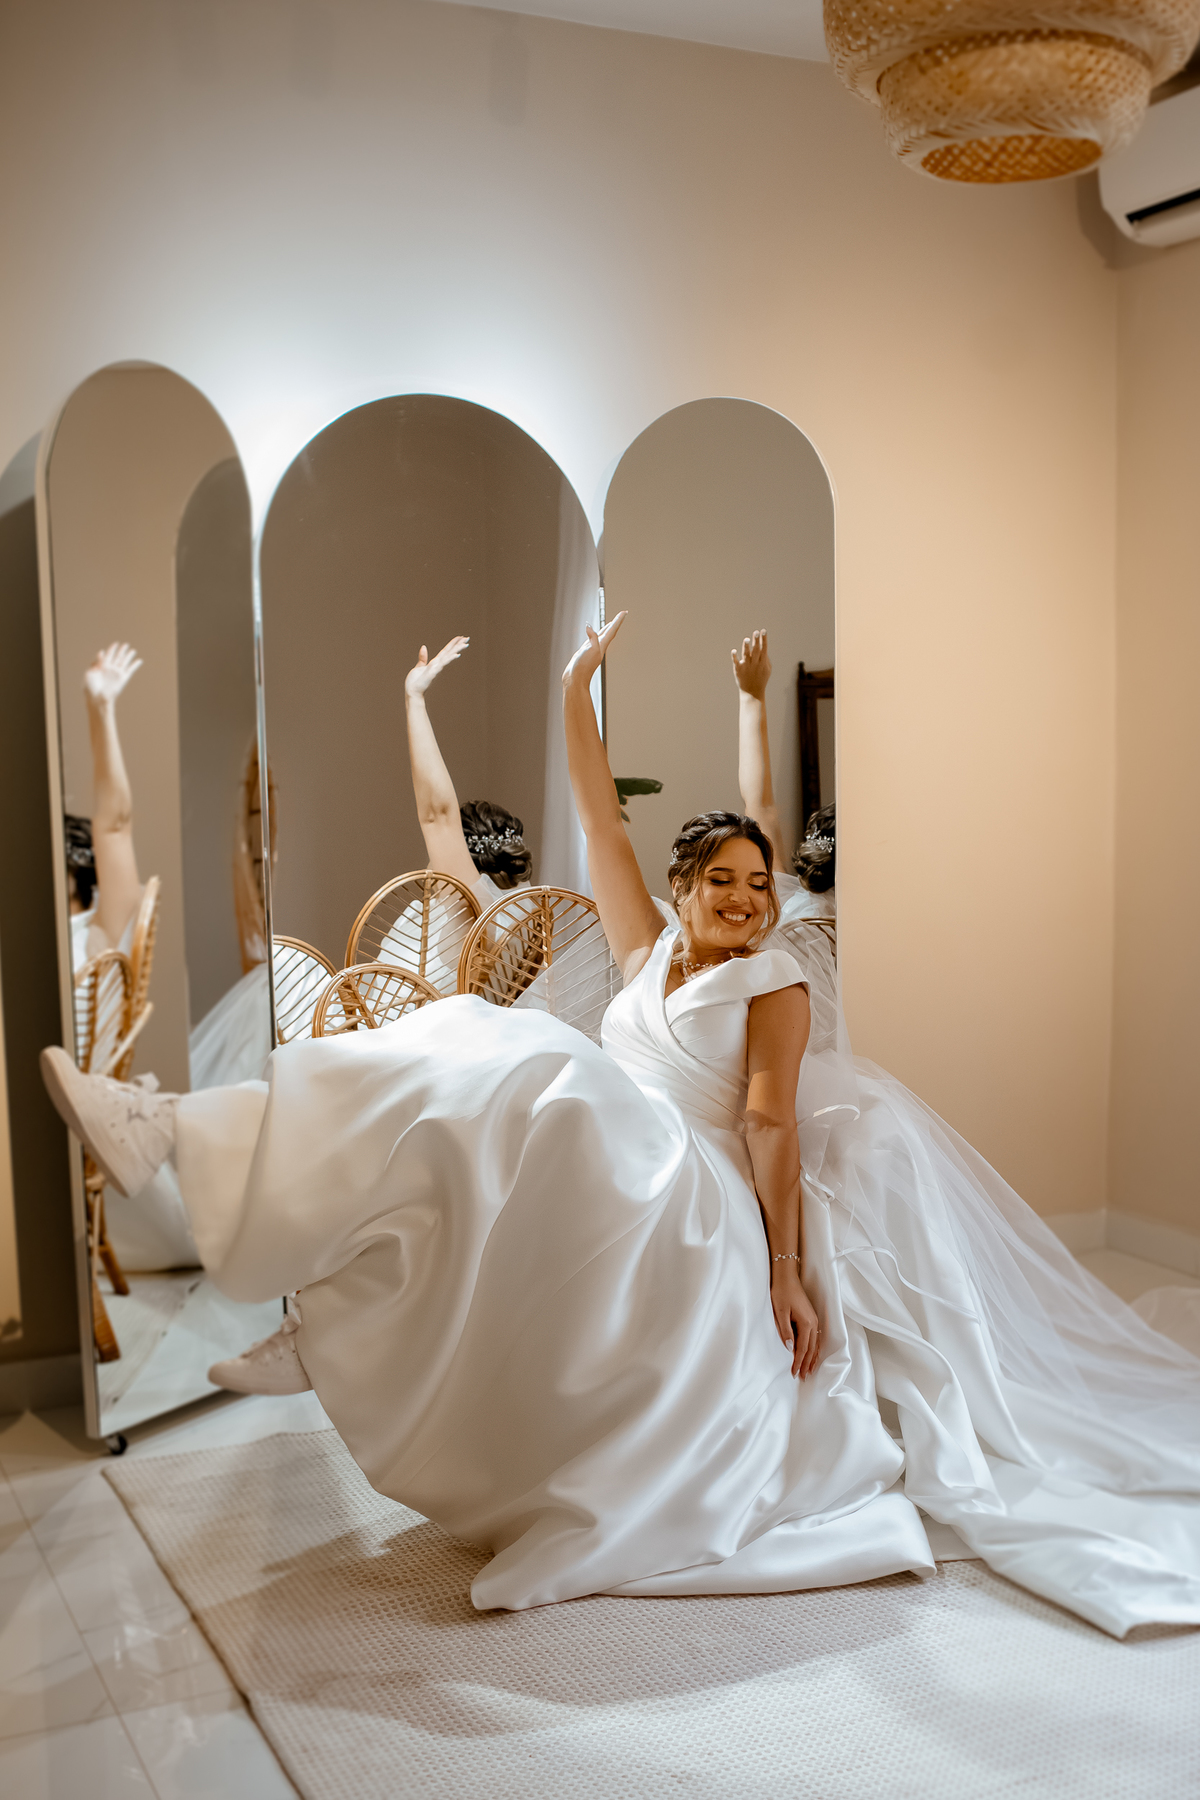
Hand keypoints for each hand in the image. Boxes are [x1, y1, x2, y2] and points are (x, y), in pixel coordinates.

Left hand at [84, 642, 141, 706]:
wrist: (97, 698)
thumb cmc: (90, 687)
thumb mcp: (90, 672)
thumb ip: (96, 662)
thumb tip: (101, 652)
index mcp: (102, 666)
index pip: (108, 654)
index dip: (112, 648)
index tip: (116, 643)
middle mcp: (110, 669)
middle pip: (118, 657)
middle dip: (122, 650)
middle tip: (126, 644)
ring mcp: (117, 673)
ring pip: (124, 662)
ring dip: (129, 656)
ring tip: (133, 651)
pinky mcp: (123, 679)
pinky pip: (130, 670)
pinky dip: (135, 665)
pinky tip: (139, 660)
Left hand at [405, 635, 468, 700]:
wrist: (412, 692)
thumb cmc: (415, 682)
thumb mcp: (419, 667)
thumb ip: (423, 658)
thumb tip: (424, 646)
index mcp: (435, 663)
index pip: (445, 651)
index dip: (452, 644)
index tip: (460, 637)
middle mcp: (438, 665)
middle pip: (450, 652)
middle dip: (458, 645)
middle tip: (467, 638)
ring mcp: (437, 668)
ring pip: (448, 657)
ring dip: (457, 650)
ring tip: (465, 644)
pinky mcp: (434, 672)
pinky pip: (443, 664)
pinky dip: (450, 659)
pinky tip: (456, 654)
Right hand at [562, 611, 626, 690]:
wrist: (575, 680)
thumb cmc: (583, 667)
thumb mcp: (590, 650)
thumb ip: (592, 638)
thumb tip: (589, 626)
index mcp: (602, 646)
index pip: (612, 630)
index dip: (618, 620)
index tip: (624, 612)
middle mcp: (598, 647)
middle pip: (609, 632)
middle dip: (615, 623)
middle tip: (621, 615)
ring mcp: (592, 650)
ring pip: (601, 637)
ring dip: (606, 629)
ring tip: (610, 623)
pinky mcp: (585, 653)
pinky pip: (592, 640)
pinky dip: (593, 634)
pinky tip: (591, 634)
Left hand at [731, 630, 770, 699]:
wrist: (752, 692)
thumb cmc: (761, 679)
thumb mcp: (767, 670)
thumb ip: (766, 659)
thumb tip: (763, 647)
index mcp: (763, 662)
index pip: (764, 648)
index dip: (764, 639)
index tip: (763, 631)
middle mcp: (755, 663)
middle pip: (756, 650)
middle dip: (756, 641)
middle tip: (756, 632)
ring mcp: (746, 666)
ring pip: (746, 655)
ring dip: (746, 647)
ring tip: (746, 640)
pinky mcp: (738, 670)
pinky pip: (736, 662)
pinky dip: (734, 657)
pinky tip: (733, 651)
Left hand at [771, 1263, 821, 1378]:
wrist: (786, 1276)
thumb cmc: (781, 1292)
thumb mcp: (780, 1312)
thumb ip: (785, 1331)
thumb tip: (790, 1349)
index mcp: (806, 1323)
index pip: (803, 1348)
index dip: (798, 1362)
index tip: (794, 1374)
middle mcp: (813, 1323)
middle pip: (812, 1349)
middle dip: (807, 1364)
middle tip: (803, 1378)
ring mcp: (814, 1320)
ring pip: (815, 1344)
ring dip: (812, 1358)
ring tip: (809, 1370)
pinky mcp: (811, 1317)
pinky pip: (815, 1338)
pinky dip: (814, 1349)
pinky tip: (812, 1354)